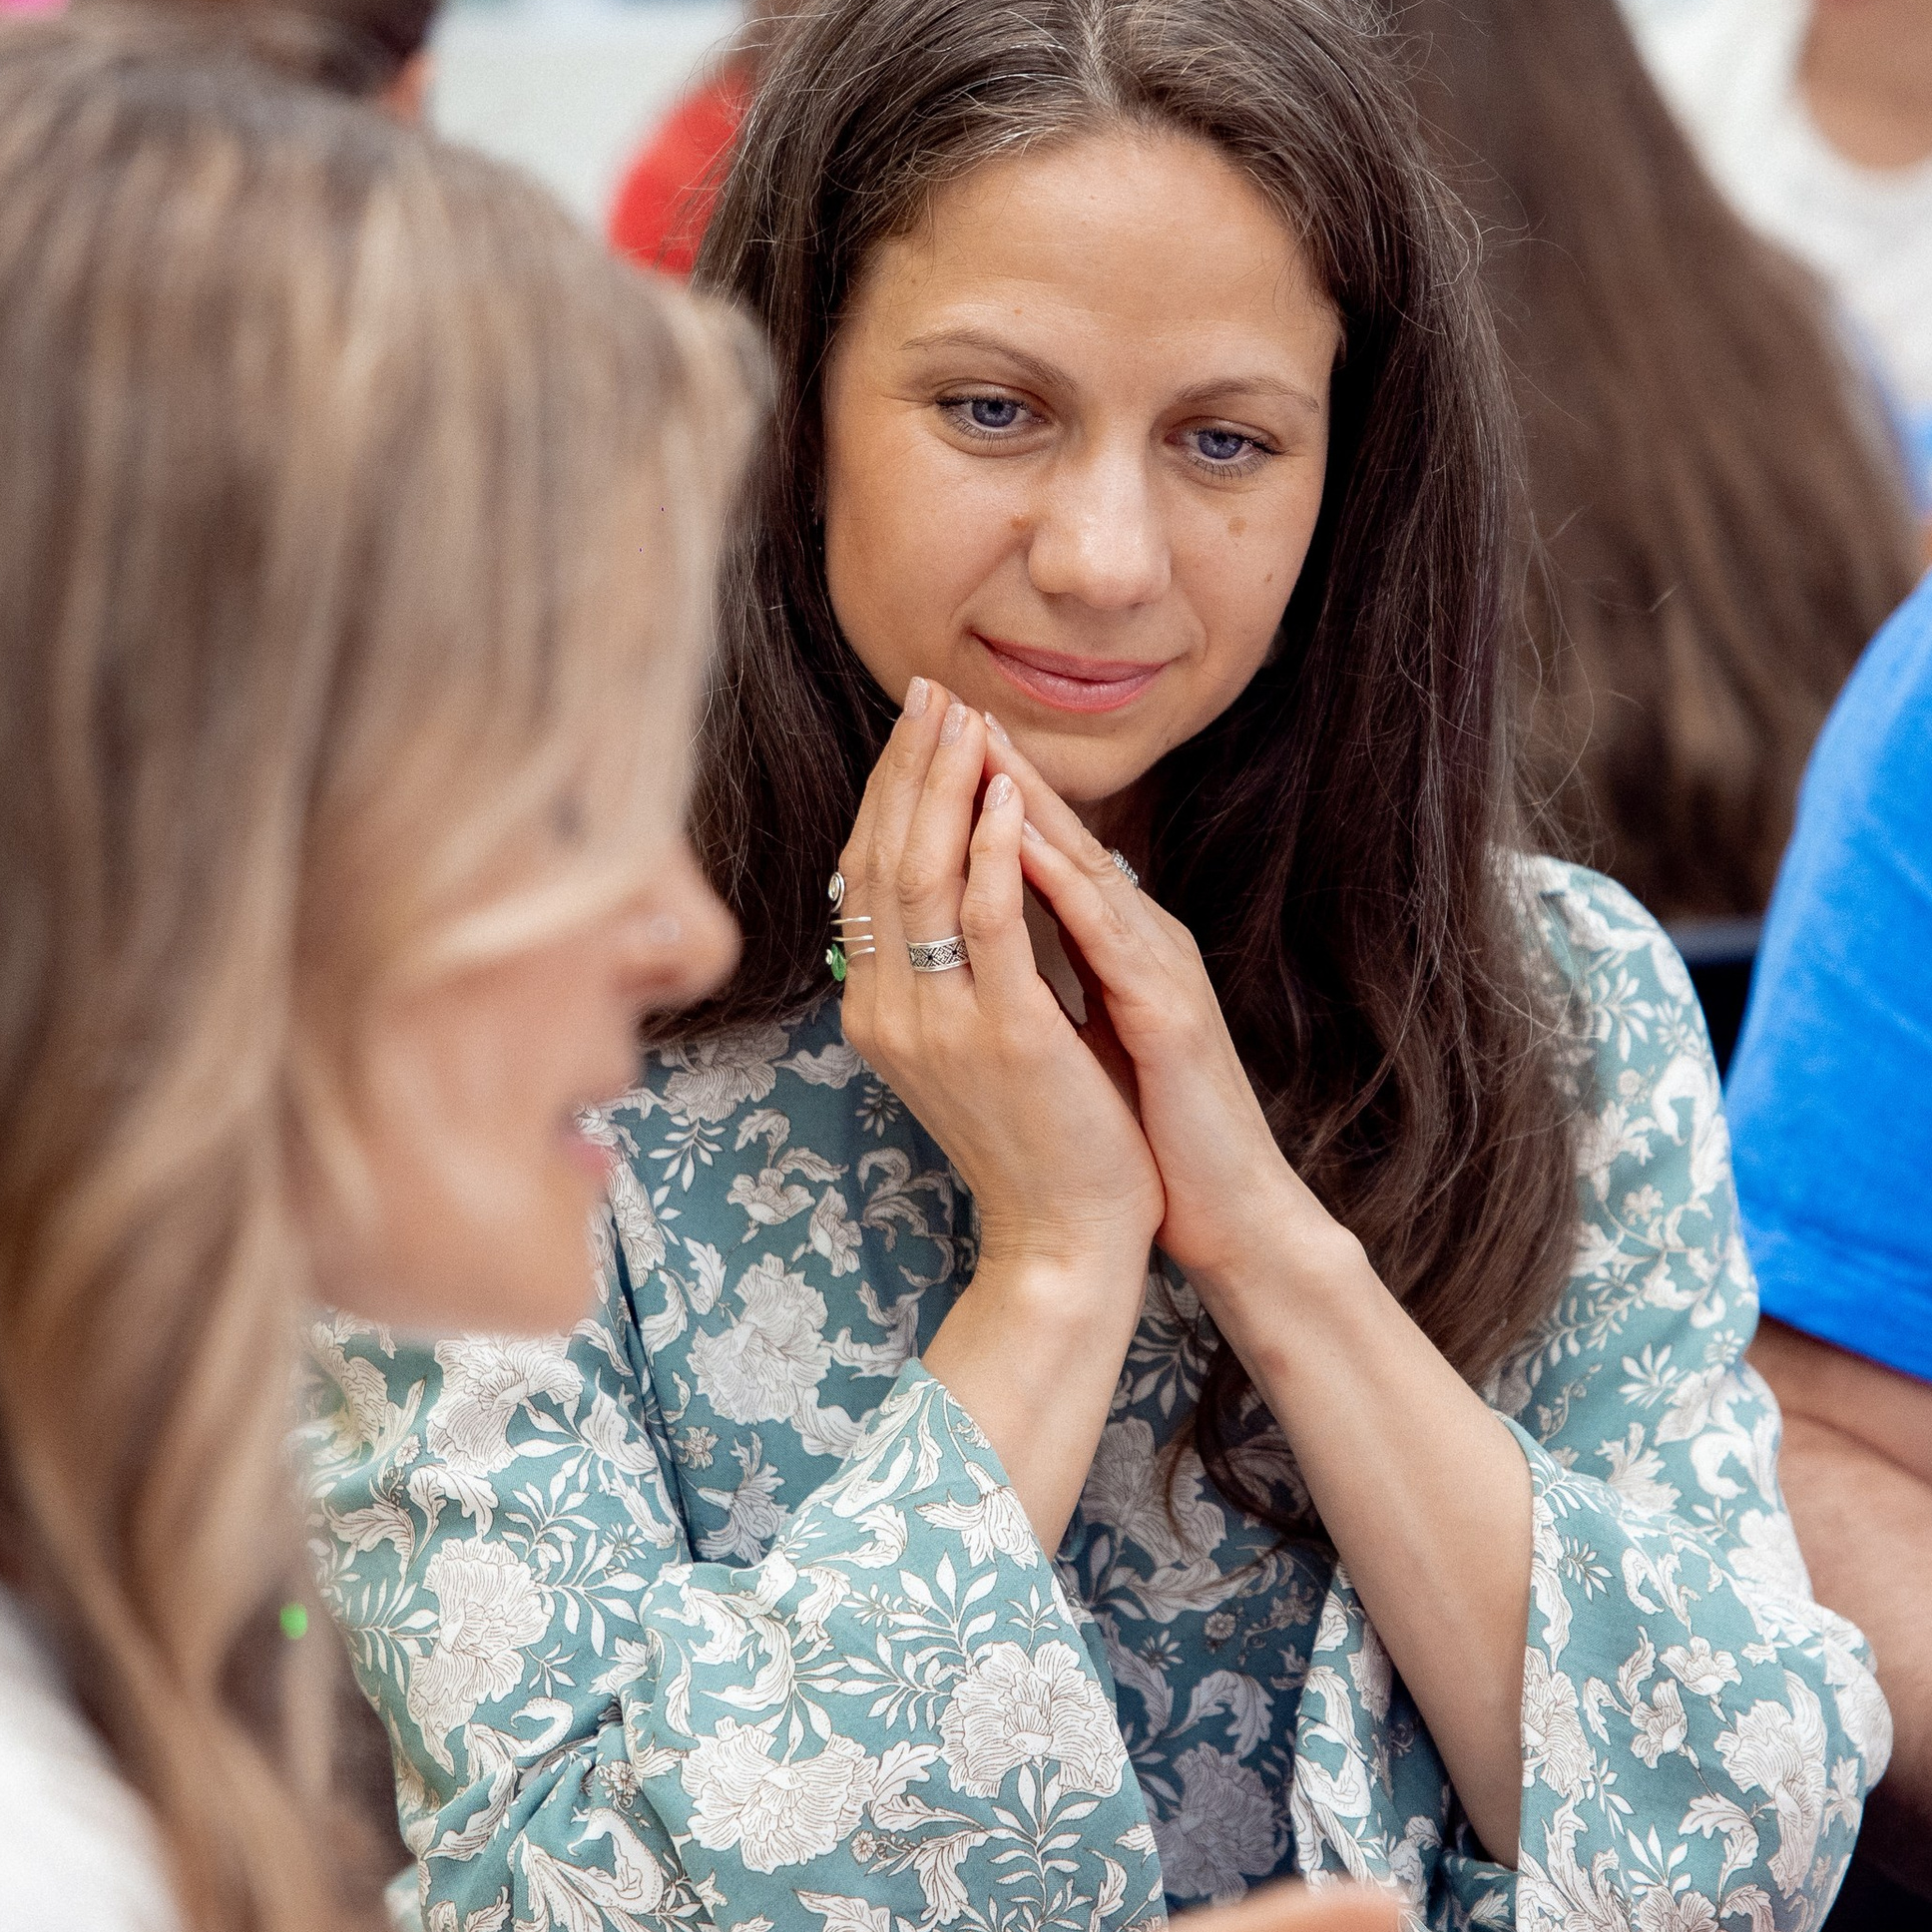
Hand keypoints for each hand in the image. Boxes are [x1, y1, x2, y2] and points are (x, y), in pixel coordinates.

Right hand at [834, 677, 1162, 1285]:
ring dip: (945, 788)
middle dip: (908, 767)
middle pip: (883, 860)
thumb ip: (949, 966)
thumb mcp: (969, 1041)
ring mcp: (939, 1024)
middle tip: (929, 692)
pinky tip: (1006, 799)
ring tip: (965, 720)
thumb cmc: (1034, 1139)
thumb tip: (950, 881)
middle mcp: (888, 1011)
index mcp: (875, 1009)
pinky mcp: (1005, 1036)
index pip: (866, 873)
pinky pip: (988, 924)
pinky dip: (993, 853)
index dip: (889, 790)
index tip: (914, 722)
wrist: (1065, 1239)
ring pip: (925, 878)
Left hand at [986, 725, 1326, 1297]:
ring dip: (1025, 794)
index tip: (921, 731)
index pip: (1034, 845)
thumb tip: (979, 936)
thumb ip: (1045, 971)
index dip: (980, 784)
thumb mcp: (1081, 1034)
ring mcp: (1159, 969)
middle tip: (936, 695)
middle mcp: (1139, 938)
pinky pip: (1110, 935)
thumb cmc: (1146, 1131)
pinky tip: (1022, 843)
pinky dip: (1062, 883)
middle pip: (1054, 830)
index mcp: (1114, 942)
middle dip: (991, 760)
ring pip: (1083, 863)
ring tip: (972, 734)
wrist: (1219, 1211)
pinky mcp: (1170, 1013)